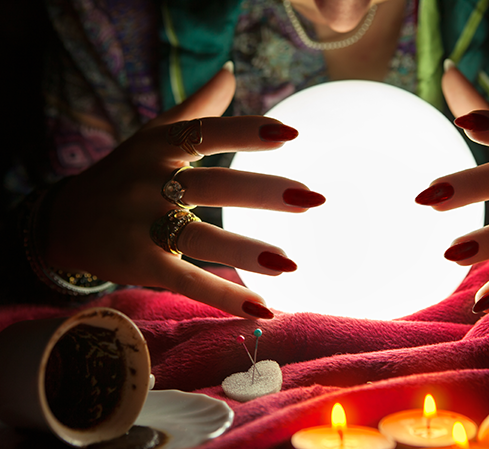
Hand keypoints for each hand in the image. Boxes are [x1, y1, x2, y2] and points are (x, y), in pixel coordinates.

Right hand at [43, 66, 324, 318]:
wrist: (66, 221)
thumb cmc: (124, 172)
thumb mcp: (153, 134)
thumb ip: (197, 108)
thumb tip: (231, 70)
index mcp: (158, 147)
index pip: (204, 134)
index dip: (245, 132)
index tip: (289, 134)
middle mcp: (149, 183)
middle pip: (211, 186)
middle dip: (261, 192)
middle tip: (312, 198)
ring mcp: (141, 226)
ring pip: (198, 238)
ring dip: (245, 251)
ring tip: (290, 262)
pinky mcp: (138, 265)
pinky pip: (185, 281)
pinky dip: (223, 296)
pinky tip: (263, 307)